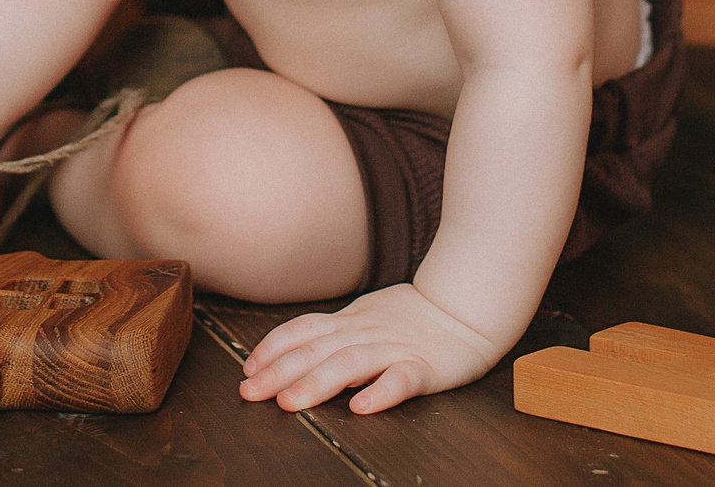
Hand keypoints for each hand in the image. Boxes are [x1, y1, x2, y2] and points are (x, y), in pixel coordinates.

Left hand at [238, 284, 502, 414]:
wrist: (467, 307)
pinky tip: (360, 407)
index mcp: (350, 321)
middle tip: (250, 393)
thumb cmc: (413, 317)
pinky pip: (401, 379)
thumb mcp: (367, 316)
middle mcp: (366, 332)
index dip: (272, 347)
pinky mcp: (425, 367)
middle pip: (317, 350)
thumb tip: (295, 355)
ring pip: (349, 364)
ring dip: (316, 383)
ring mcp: (395, 348)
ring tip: (290, 404)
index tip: (247, 368)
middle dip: (279, 372)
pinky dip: (380, 392)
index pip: (303, 330)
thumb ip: (335, 333)